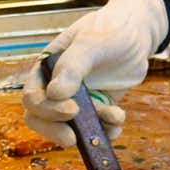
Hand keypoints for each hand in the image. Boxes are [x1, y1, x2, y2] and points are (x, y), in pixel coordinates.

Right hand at [22, 0, 167, 146]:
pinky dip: (107, 131)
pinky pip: (97, 129)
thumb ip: (73, 66)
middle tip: (73, 139)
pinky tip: (119, 121)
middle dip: (57, 131)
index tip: (72, 110)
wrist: (136, 35)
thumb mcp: (90, 43)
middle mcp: (58, 87)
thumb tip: (55, 94)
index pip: (33, 98)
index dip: (47, 110)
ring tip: (114, 119)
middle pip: (43, 119)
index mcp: (46, 69)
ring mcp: (79, 100)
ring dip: (90, 131)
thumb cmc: (110, 31)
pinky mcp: (99, 109)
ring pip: (72, 128)